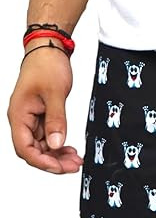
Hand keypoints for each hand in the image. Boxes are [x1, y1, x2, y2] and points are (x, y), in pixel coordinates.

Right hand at [7, 43, 82, 173]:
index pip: (25, 148)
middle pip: (33, 151)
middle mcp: (22, 119)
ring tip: (76, 160)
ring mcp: (31, 119)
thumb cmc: (47, 66)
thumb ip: (56, 120)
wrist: (49, 49)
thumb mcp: (55, 93)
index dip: (42, 161)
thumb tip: (56, 144)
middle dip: (53, 161)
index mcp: (19, 115)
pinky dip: (58, 144)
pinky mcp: (41, 116)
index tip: (61, 167)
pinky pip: (47, 137)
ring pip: (41, 146)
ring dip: (57, 155)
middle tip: (74, 166)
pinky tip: (70, 148)